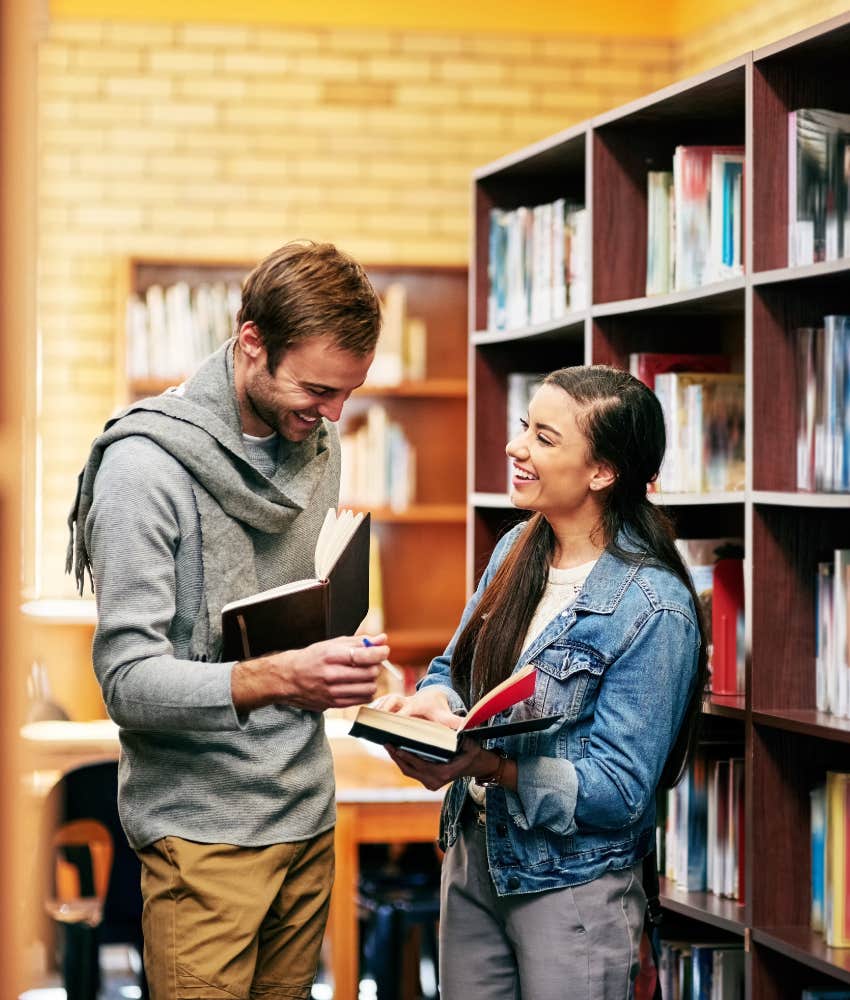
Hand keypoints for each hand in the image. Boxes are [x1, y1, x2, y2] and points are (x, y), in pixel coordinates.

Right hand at [231, 634, 387, 712]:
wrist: (288, 678)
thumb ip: (359, 642)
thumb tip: (381, 639)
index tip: (384, 650)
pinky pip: (362, 699)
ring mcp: (332, 692)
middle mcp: (331, 674)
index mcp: (330, 655)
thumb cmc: (312, 658)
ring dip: (372, 681)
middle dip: (375, 666)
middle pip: (369, 673)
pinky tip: (359, 685)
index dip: (379, 653)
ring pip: (369, 688)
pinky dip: (366, 692)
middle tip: (370, 662)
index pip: (363, 655)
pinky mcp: (333, 704)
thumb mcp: (332, 644)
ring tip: (364, 675)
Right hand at [371, 686, 463, 728]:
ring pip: (382, 702)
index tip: (395, 725)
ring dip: (375, 711)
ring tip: (367, 723)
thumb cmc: (437, 710)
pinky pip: (377, 705)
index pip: (407, 710)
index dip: (400, 717)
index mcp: (417, 704)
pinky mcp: (388, 703)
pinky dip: (371, 712)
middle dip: (383, 711)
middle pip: (391, 702)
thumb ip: (455, 722)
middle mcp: (404, 700)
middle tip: (375, 723)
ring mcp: (395, 700)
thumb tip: (467, 728)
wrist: (431, 696)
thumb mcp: (446, 715)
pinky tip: (365, 722)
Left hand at [385, 738, 504, 791]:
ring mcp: (431, 783)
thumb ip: (464, 739)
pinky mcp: (427, 781)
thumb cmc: (472, 752)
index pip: (420, 765)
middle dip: (397, 757)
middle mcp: (435, 781)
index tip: (397, 747)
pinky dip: (403, 762)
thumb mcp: (471, 744)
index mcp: (444, 773)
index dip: (407, 757)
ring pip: (408, 772)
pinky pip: (412, 772)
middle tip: (387, 743)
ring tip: (388, 745)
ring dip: (398, 759)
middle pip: (410, 770)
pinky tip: (396, 750)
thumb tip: (459, 731)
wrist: (475, 765)